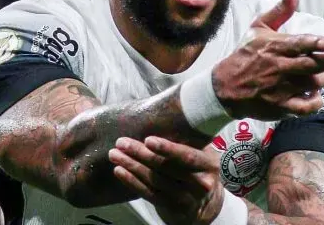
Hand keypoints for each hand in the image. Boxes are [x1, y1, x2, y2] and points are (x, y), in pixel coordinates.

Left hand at [109, 136, 223, 224]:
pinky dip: (132, 182)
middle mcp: (201, 183)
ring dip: (132, 166)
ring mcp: (187, 198)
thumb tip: (155, 115)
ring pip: (155, 181)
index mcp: (208, 164)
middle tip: (121, 142)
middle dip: (141, 154)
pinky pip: (149, 194)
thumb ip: (185, 139)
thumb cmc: (197, 167)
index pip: (188, 156)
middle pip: (166, 168)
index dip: (168, 149)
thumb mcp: (200, 152)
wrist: (204, 202)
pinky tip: (119, 171)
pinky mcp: (172, 208)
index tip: (148, 140)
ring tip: (115, 154)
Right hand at [212, 0, 323, 119]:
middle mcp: (278, 67)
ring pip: (311, 84)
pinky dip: (315, 103)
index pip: (297, 44)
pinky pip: (303, 107)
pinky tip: (318, 97)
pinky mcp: (279, 106)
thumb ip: (281, 9)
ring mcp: (279, 88)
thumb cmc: (247, 53)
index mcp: (274, 47)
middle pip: (310, 65)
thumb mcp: (259, 27)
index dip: (313, 43)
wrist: (225, 86)